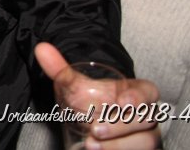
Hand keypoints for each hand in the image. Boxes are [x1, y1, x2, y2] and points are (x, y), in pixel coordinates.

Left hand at [36, 42, 161, 148]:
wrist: (95, 127)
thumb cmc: (93, 103)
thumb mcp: (77, 88)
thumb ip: (61, 70)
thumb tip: (41, 49)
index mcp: (136, 92)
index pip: (148, 91)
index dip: (139, 96)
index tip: (123, 102)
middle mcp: (147, 114)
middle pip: (146, 117)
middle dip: (121, 124)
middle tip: (95, 128)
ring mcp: (147, 135)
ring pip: (146, 140)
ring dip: (119, 144)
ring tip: (92, 144)